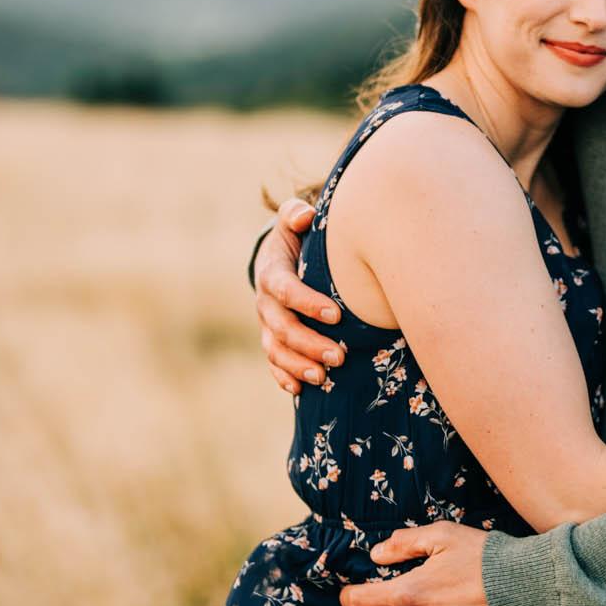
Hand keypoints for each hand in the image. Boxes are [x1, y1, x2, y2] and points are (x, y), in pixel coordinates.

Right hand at [255, 199, 341, 395]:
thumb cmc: (297, 238)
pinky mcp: (273, 341)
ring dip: (298, 366)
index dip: (306, 303)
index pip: (284, 290)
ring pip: (277, 351)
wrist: (281, 258)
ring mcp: (267, 325)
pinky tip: (300, 390)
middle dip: (309, 344)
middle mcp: (266, 303)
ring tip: (324, 377)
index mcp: (272, 273)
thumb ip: (297, 214)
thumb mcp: (294, 220)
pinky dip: (284, 378)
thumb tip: (305, 217)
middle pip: (282, 328)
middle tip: (339, 356)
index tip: (336, 314)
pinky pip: (274, 364)